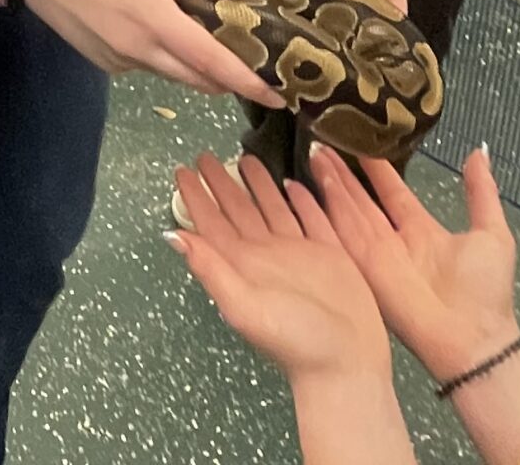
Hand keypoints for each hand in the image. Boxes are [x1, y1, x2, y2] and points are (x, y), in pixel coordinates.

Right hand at [21, 0, 278, 105]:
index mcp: (153, 20)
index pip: (210, 61)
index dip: (247, 80)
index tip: (278, 95)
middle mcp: (138, 51)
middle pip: (198, 77)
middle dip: (231, 79)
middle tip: (262, 68)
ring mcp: (119, 61)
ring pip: (173, 73)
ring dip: (199, 67)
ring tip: (221, 43)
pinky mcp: (105, 62)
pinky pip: (149, 66)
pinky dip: (167, 56)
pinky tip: (167, 27)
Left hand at [170, 152, 391, 390]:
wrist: (346, 363)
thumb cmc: (294, 341)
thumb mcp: (244, 306)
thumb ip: (210, 269)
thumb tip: (172, 236)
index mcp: (242, 265)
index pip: (212, 223)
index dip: (197, 197)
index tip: (183, 170)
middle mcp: (266, 255)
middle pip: (238, 210)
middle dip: (221, 183)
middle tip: (205, 155)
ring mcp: (298, 253)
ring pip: (272, 208)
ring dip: (258, 185)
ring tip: (246, 158)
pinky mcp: (330, 253)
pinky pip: (312, 217)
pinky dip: (302, 199)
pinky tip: (294, 183)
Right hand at [312, 145, 519, 382]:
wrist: (473, 337)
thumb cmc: (485, 290)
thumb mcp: (492, 232)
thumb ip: (481, 191)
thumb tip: (478, 152)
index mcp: (422, 231)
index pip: (394, 192)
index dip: (378, 168)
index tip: (362, 141)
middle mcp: (394, 240)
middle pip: (363, 199)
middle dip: (344, 172)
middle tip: (323, 141)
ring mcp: (376, 253)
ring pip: (348, 209)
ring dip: (331, 182)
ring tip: (315, 152)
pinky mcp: (364, 266)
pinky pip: (340, 231)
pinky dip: (325, 207)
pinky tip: (311, 184)